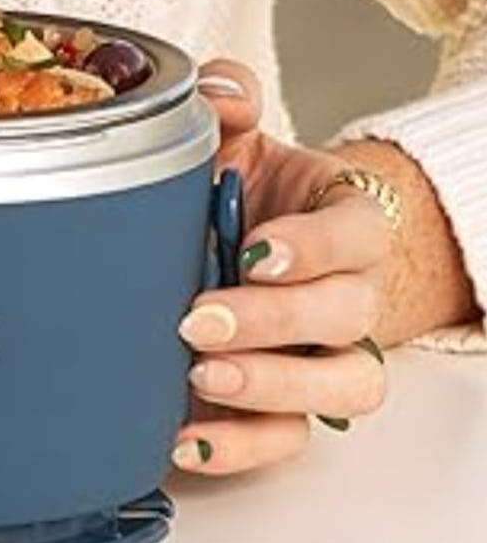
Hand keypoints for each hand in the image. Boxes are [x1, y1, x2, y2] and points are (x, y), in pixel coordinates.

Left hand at [172, 59, 392, 475]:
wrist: (225, 254)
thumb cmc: (233, 199)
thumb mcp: (227, 142)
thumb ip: (224, 102)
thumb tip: (221, 96)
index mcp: (341, 222)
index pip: (357, 232)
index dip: (315, 246)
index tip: (257, 249)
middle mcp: (346, 294)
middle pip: (348, 317)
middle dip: (275, 321)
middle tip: (199, 317)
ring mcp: (323, 358)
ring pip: (344, 389)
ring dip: (273, 387)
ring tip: (200, 376)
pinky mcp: (286, 409)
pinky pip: (288, 441)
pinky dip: (240, 446)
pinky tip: (185, 437)